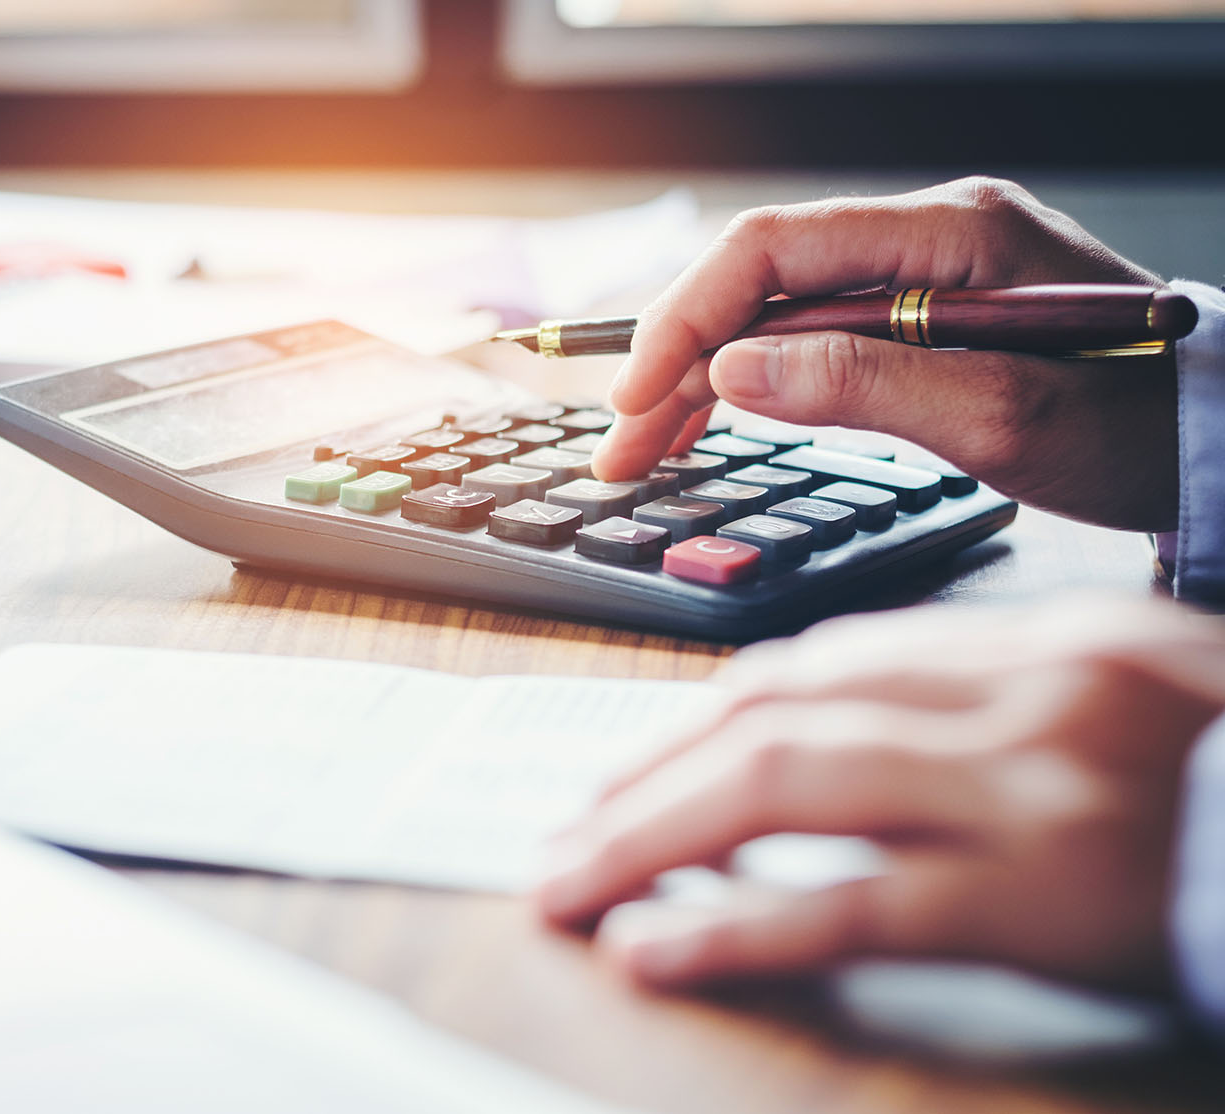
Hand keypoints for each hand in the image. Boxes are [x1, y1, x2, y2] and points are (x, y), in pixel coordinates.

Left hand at [535, 595, 1224, 991]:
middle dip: (650, 776)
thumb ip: (988, 708)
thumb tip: (829, 742)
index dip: (703, 719)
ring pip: (786, 788)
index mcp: (1039, 641)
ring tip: (574, 883)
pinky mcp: (1050, 897)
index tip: (632, 765)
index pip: (821, 664)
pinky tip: (658, 951)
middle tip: (569, 831)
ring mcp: (1036, 790)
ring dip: (655, 837)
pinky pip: (854, 903)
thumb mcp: (1122, 708)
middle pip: (779, 713)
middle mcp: (1027, 692)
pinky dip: (737, 924)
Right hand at [593, 177, 1178, 531]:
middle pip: (758, 283)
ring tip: (644, 450)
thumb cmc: (1134, 424)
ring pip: (773, 315)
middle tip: (618, 449)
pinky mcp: (921, 318)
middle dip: (674, 362)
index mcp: (949, 232)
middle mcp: (925, 236)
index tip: (635, 398)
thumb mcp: (1001, 415)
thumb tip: (732, 373)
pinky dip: (752, 385)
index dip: (685, 320)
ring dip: (699, 381)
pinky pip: (810, 339)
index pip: (771, 250)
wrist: (1214, 435)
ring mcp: (921, 275)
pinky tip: (709, 422)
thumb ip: (863, 383)